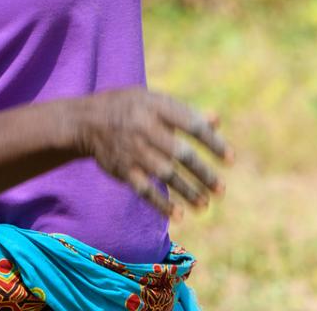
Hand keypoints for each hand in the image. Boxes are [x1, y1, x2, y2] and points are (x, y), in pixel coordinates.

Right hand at [71, 88, 230, 217]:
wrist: (85, 121)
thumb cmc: (130, 108)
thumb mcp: (154, 101)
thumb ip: (184, 111)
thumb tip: (216, 120)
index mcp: (157, 107)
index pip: (192, 125)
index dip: (213, 143)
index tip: (231, 160)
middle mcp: (145, 128)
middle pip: (180, 153)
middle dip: (203, 174)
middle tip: (222, 190)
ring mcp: (133, 150)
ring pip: (165, 174)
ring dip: (187, 192)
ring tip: (205, 206)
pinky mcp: (122, 169)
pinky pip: (145, 190)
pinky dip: (162, 204)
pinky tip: (180, 215)